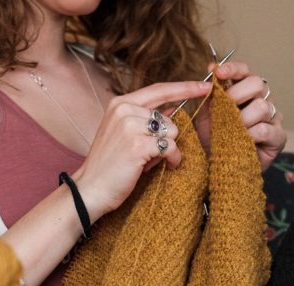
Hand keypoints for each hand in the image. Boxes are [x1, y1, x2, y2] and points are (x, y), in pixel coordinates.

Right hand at [71, 81, 212, 219]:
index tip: (203, 86)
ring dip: (168, 150)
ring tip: (151, 162)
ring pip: (171, 132)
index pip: (158, 90)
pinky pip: (170, 147)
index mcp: (119, 104)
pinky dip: (172, 159)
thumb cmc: (107, 166)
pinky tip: (162, 167)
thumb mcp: (122, 134)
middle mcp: (124, 110)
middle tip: (148, 155)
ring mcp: (130, 127)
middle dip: (166, 138)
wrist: (90, 190)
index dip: (184, 88)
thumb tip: (172, 109)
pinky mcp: (137, 145)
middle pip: (167, 117)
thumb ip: (144, 119)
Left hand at [195, 61, 286, 171]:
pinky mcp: (278, 138)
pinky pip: (265, 129)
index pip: (245, 72)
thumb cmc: (213, 142)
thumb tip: (211, 71)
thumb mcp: (206, 116)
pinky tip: (241, 140)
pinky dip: (249, 134)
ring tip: (229, 132)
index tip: (217, 72)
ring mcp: (272, 119)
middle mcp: (262, 101)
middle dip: (237, 94)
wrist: (217, 170)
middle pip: (258, 84)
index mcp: (245, 94)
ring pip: (263, 106)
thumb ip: (210, 96)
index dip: (233, 69)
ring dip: (242, 119)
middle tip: (222, 109)